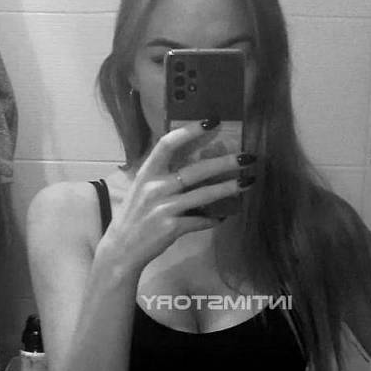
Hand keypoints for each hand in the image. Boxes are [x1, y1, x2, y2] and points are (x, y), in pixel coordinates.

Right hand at [100, 120, 254, 271]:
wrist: (123, 248)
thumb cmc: (136, 215)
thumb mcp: (143, 189)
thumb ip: (163, 175)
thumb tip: (197, 162)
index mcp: (147, 173)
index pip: (168, 144)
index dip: (190, 131)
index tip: (212, 121)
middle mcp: (154, 188)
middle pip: (195, 170)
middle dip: (224, 163)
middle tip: (247, 157)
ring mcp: (163, 208)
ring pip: (203, 195)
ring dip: (228, 188)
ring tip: (248, 182)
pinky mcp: (171, 228)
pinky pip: (200, 221)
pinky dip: (213, 219)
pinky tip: (224, 216)